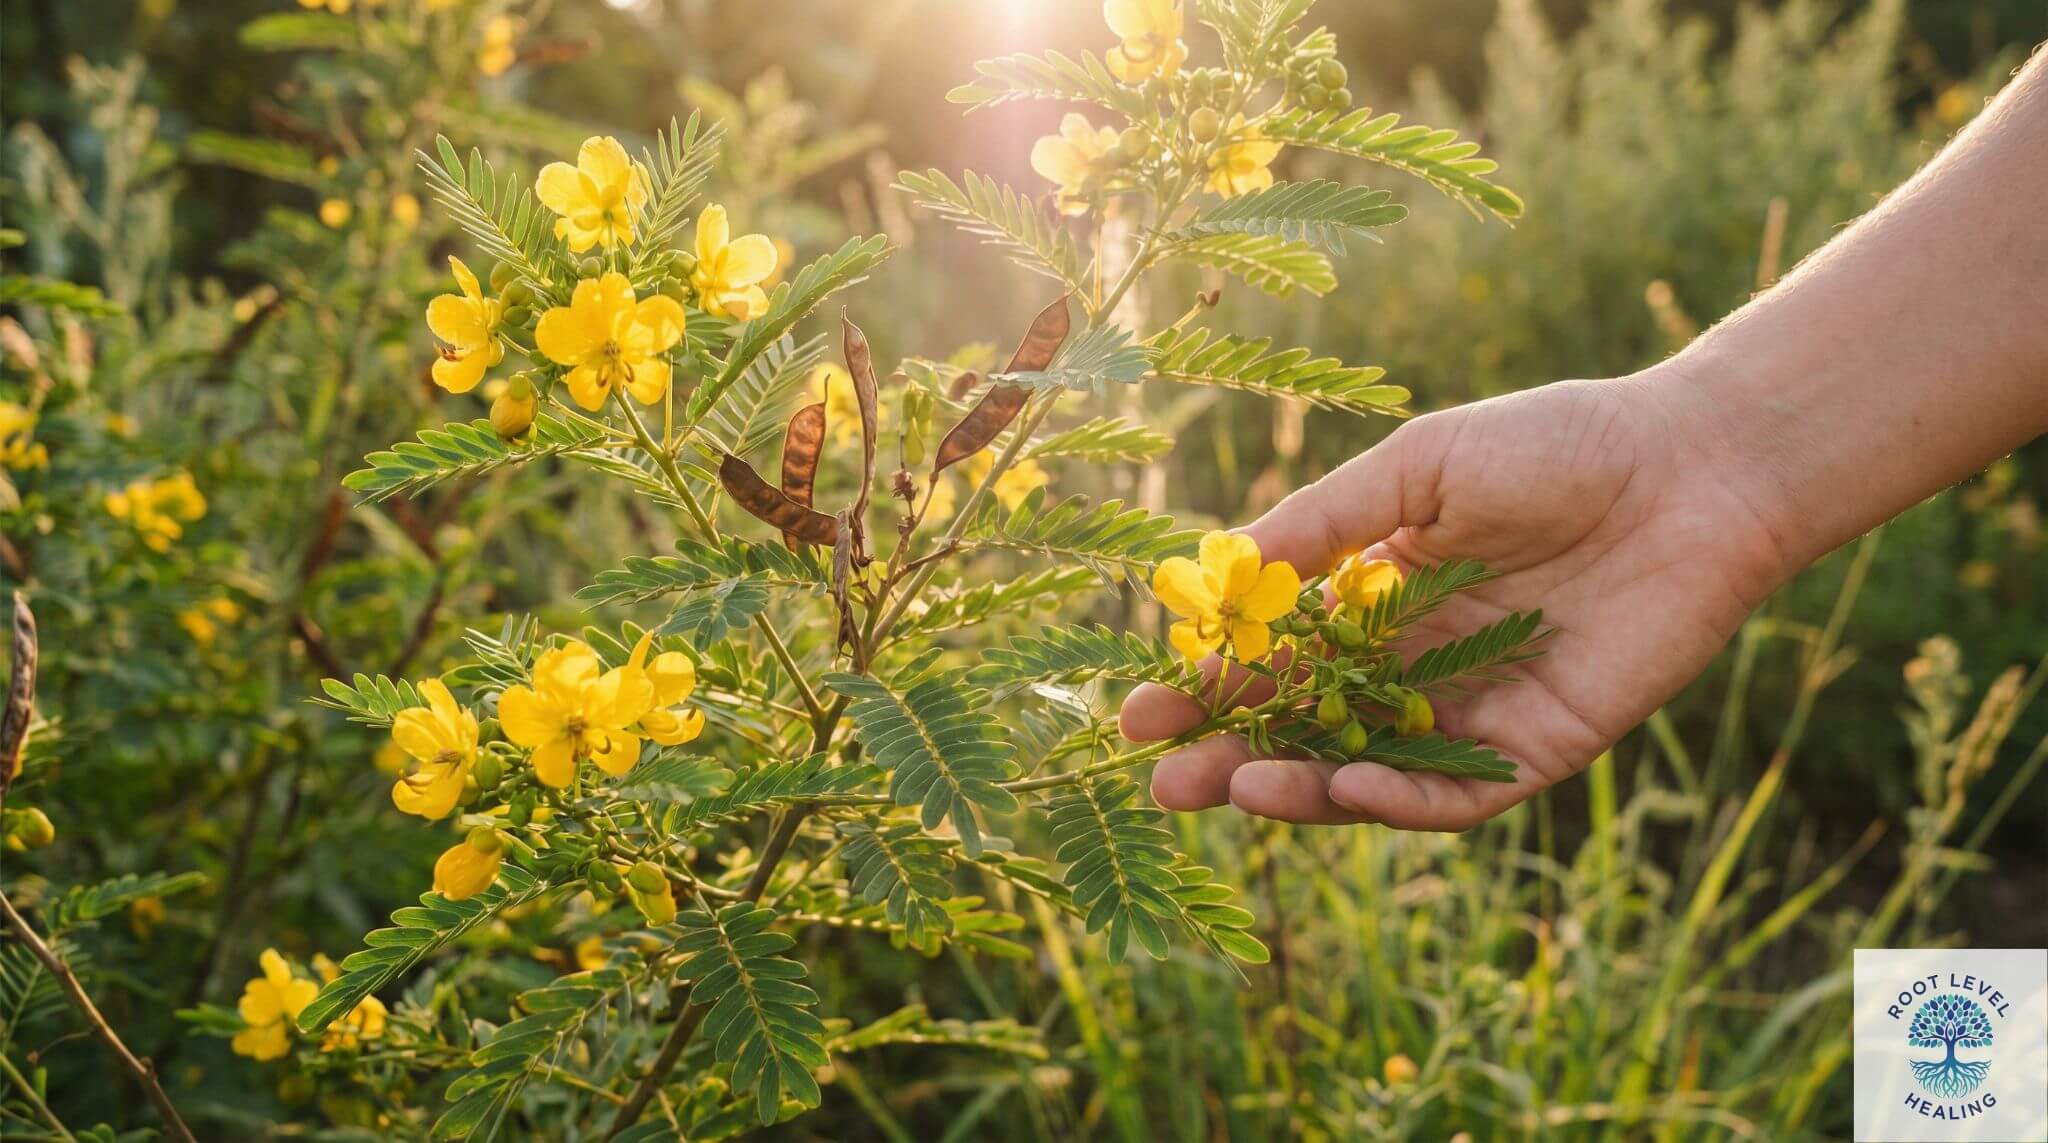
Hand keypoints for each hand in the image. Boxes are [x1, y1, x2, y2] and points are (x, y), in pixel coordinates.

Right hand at [1119, 372, 1796, 829]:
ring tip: (1233, 792)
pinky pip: (1454, 794)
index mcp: (1375, 594)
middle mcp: (1412, 663)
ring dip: (1298, 791)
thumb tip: (1218, 572)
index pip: (1273, 658)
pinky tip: (1344, 790)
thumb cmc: (1556, 446)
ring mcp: (1470, 712)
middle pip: (1304, 730)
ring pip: (1366, 774)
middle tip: (1163, 784)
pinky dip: (1398, 801)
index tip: (1143, 708)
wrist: (1695, 469)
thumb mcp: (1419, 469)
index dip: (1209, 686)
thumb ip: (1324, 525)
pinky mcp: (1534, 748)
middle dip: (1231, 758)